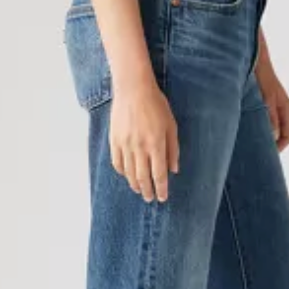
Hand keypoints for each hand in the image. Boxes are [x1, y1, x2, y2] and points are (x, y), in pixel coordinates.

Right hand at [109, 76, 179, 201]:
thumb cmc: (156, 105)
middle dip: (148, 191)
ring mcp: (125, 145)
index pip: (159, 174)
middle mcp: (140, 148)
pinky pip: (117, 162)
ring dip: (135, 184)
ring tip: (140, 190)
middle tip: (151, 198)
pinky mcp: (114, 140)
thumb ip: (173, 149)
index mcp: (156, 144)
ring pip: (129, 173)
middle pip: (143, 178)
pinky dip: (122, 172)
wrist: (133, 89)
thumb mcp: (171, 125)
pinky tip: (127, 175)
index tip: (162, 198)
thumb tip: (173, 169)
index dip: (161, 189)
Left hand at [254, 55, 288, 150]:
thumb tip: (273, 137)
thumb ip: (270, 116)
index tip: (267, 155)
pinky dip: (259, 127)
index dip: (279, 148)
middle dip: (271, 144)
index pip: (288, 136)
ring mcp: (274, 106)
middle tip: (257, 152)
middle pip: (281, 134)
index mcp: (287, 109)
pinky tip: (246, 129)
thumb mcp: (266, 98)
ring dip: (264, 135)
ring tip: (250, 143)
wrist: (255, 58)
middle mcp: (283, 110)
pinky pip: (265, 121)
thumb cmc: (262, 76)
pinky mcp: (265, 103)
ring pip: (272, 128)